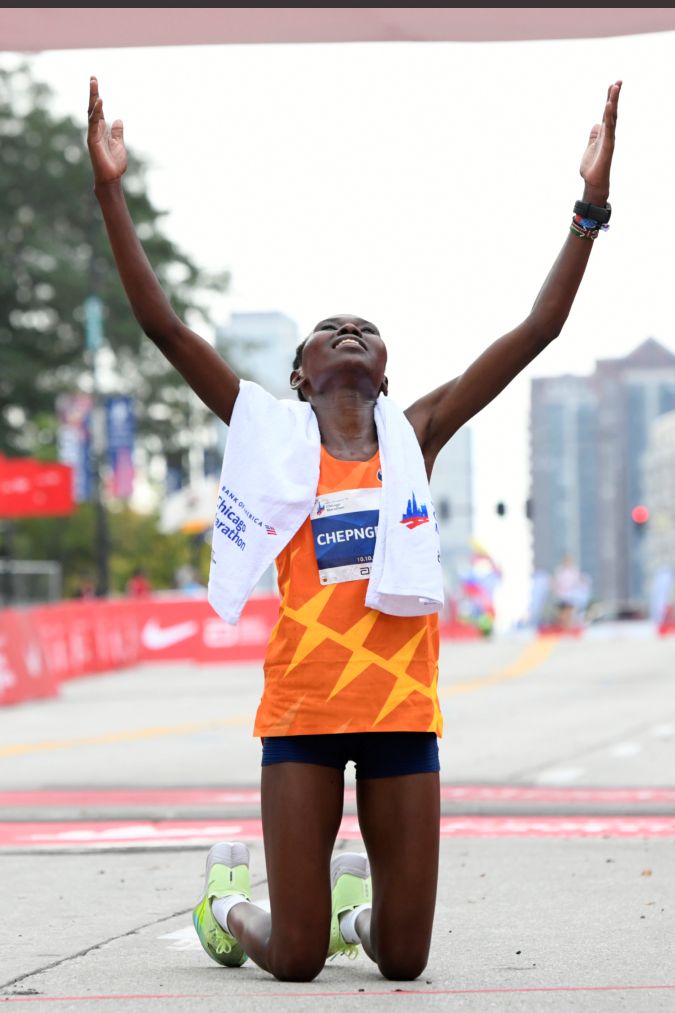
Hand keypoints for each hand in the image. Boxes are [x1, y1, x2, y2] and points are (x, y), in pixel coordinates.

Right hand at [87, 76, 127, 183]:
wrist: (111, 178)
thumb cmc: (114, 164)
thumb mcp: (119, 144)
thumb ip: (117, 132)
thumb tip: (118, 120)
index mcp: (101, 130)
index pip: (98, 110)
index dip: (97, 97)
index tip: (95, 82)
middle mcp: (95, 130)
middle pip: (93, 107)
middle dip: (92, 92)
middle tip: (93, 77)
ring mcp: (93, 134)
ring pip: (91, 112)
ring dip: (93, 97)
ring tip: (94, 83)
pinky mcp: (92, 140)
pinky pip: (93, 123)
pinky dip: (96, 112)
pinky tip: (99, 102)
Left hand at [579, 81, 620, 203]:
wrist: (593, 182)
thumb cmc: (592, 166)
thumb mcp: (590, 146)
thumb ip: (594, 135)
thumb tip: (596, 125)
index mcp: (603, 133)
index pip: (607, 113)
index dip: (610, 100)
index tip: (613, 85)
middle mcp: (608, 134)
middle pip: (612, 112)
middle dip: (614, 97)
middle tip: (618, 81)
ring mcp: (609, 139)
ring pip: (612, 117)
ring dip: (614, 102)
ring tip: (615, 87)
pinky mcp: (608, 145)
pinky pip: (609, 129)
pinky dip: (609, 117)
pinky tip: (609, 106)